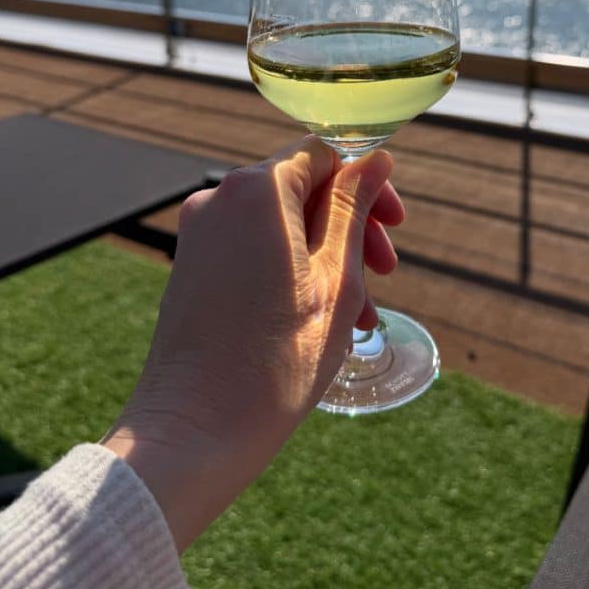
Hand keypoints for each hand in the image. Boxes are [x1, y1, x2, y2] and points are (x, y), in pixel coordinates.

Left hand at [103, 138, 402, 550]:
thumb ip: (355, 209)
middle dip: (351, 227)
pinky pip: (253, 250)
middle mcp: (218, 199)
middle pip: (302, 188)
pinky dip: (293, 272)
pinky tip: (321, 321)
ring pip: (282, 226)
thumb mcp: (338, 278)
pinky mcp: (192, 268)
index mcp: (257, 190)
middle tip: (386, 274)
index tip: (396, 228)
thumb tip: (376, 159)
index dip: (367, 186)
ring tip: (361, 315)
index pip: (324, 155)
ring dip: (328, 258)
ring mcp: (199, 234)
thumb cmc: (277, 359)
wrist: (193, 434)